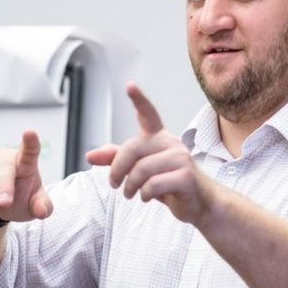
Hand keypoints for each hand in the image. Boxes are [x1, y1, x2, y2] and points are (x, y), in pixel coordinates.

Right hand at [0, 130, 53, 222]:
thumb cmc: (18, 200)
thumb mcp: (33, 206)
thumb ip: (42, 207)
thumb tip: (42, 212)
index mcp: (24, 163)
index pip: (29, 150)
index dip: (30, 142)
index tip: (30, 133)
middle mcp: (2, 158)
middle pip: (4, 164)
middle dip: (4, 184)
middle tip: (5, 203)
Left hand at [86, 82, 212, 223]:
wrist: (199, 202)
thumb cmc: (167, 182)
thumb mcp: (138, 170)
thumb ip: (116, 160)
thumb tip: (89, 156)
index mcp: (159, 137)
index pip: (148, 114)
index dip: (139, 100)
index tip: (130, 85)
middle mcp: (171, 142)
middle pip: (132, 148)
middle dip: (117, 169)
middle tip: (114, 184)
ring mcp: (181, 158)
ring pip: (141, 170)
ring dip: (130, 187)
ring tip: (130, 194)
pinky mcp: (186, 176)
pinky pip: (154, 185)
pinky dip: (144, 194)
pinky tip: (146, 197)